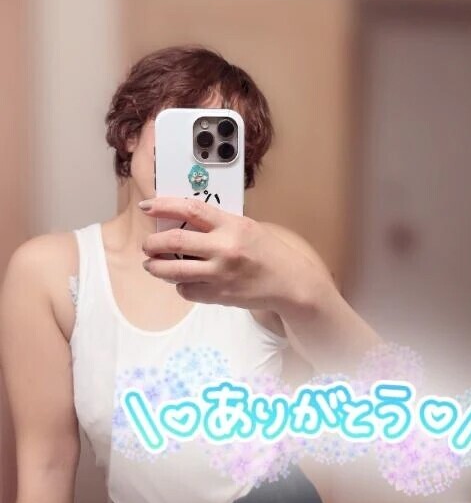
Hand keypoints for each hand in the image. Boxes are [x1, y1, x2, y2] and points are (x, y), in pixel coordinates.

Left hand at [139, 197, 327, 311]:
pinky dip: (180, 285)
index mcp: (232, 225)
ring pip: (173, 271)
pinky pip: (186, 290)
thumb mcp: (246, 227)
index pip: (190, 209)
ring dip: (155, 267)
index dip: (164, 206)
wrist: (290, 283)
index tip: (148, 206)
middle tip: (148, 244)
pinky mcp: (219, 296)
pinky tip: (184, 280)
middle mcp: (224, 249)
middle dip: (152, 243)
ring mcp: (220, 274)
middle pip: (174, 242)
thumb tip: (181, 221)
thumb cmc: (268, 253)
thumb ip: (217, 224)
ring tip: (151, 264)